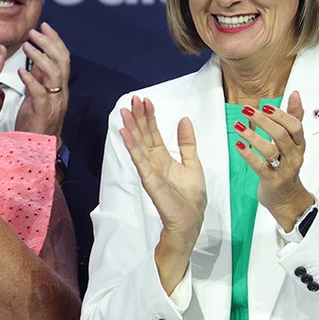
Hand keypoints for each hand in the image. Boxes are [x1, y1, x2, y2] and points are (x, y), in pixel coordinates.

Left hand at [15, 22, 70, 138]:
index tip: (44, 26)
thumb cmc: (35, 123)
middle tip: (34, 32)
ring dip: (40, 57)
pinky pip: (41, 94)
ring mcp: (54, 103)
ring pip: (55, 74)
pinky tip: (21, 71)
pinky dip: (31, 81)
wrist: (38, 150)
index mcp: (59, 87)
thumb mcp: (37, 95)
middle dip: (49, 43)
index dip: (55, 40)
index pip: (63, 58)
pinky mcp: (43, 114)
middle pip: (63, 62)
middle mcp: (60, 93)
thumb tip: (35, 59)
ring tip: (27, 46)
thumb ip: (39, 78)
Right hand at [119, 96, 206, 242]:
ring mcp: (150, 171)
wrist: (190, 220)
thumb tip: (184, 119)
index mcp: (163, 159)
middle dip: (139, 117)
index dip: (150, 117)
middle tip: (133, 99)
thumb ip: (187, 142)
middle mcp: (154, 163)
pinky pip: (140, 160)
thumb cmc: (191, 197)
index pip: (153, 134)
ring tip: (125, 111)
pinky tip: (126, 133)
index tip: (146, 100)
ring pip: (139, 145)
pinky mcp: (150, 180)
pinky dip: (133, 146)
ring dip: (132, 128)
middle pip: (144, 136)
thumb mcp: (193, 163)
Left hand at [234, 91, 313, 230]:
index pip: (295, 127)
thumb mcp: (294, 142)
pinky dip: (248, 154)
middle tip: (248, 110)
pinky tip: (239, 144)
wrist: (287, 198)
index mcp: (299, 145)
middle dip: (264, 121)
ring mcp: (284, 170)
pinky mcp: (272, 181)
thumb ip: (294, 118)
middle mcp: (294, 156)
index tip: (266, 106)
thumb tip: (295, 95)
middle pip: (281, 136)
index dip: (281, 115)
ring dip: (253, 136)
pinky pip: (260, 166)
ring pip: (270, 150)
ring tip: (238, 126)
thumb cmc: (288, 166)